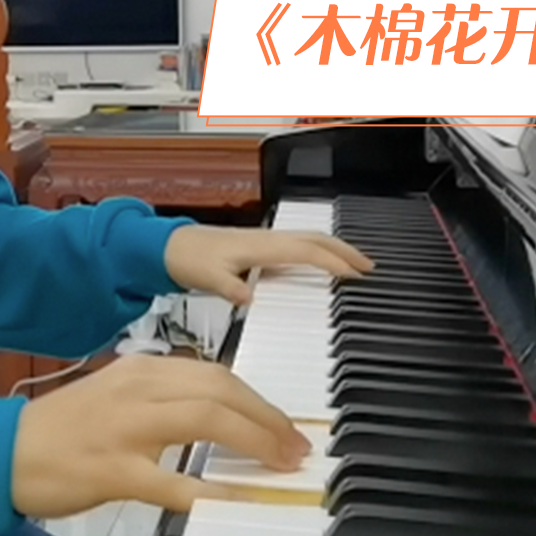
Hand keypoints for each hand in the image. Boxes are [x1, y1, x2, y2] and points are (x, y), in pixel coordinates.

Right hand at [10, 355, 311, 517]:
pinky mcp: (112, 470)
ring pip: (206, 419)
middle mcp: (137, 390)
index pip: (216, 374)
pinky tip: (236, 499)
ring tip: (282, 464)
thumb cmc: (60, 431)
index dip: (259, 400)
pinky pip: (172, 480)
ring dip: (255, 440)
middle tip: (296, 445)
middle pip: (221, 390)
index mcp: (139, 370)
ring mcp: (125, 429)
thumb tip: (218, 415)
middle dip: (268, 418)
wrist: (0, 451)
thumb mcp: (116, 397)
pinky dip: (210, 490)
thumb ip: (164, 400)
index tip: (284, 423)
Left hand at [164, 224, 372, 306]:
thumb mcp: (207, 277)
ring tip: (355, 265)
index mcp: (259, 246)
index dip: (332, 261)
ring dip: (333, 249)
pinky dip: (316, 254)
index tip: (355, 273)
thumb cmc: (187, 259)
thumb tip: (248, 296)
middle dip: (344, 250)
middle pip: (314, 239)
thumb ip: (229, 287)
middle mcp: (265, 240)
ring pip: (307, 240)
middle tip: (370, 266)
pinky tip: (320, 267)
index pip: (305, 251)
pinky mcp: (258, 249)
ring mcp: (263, 243)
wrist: (166, 248)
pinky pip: (296, 248)